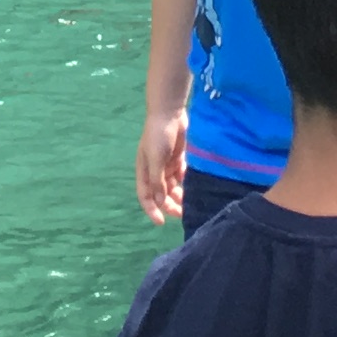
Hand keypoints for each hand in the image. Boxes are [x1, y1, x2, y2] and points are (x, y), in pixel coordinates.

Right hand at [135, 107, 187, 221]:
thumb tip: (160, 203)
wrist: (170, 113)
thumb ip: (157, 182)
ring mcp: (166, 165)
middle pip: (160, 194)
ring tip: (190, 202)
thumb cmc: (158, 135)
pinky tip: (191, 184)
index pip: (145, 196)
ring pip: (172, 187)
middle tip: (182, 214)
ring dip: (179, 195)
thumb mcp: (155, 159)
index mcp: (144, 171)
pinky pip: (181, 176)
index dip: (151, 210)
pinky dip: (185, 182)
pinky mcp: (177, 158)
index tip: (161, 223)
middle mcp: (154, 170)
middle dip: (169, 205)